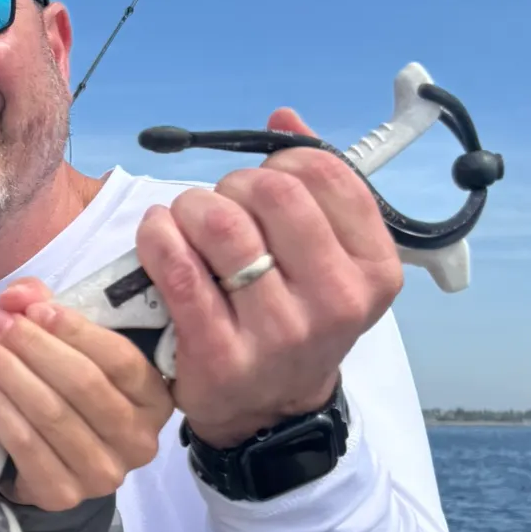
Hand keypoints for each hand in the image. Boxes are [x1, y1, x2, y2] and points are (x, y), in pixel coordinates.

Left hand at [0, 276, 174, 509]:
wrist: (57, 465)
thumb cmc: (72, 395)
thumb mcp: (73, 349)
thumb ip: (49, 311)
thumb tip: (16, 295)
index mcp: (155, 399)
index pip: (120, 359)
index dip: (75, 330)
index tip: (34, 309)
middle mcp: (139, 441)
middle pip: (82, 385)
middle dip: (33, 347)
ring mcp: (103, 473)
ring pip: (50, 413)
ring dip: (8, 373)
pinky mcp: (63, 495)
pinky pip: (26, 444)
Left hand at [135, 107, 403, 448]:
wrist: (268, 412)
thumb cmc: (294, 321)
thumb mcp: (327, 261)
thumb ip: (315, 188)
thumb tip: (284, 119)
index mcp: (373, 269)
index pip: (324, 175)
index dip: (280, 163)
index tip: (262, 184)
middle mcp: (335, 301)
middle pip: (271, 193)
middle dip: (231, 185)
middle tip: (218, 206)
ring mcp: (279, 332)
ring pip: (222, 226)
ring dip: (190, 208)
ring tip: (183, 221)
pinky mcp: (220, 354)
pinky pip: (180, 271)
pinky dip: (158, 238)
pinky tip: (156, 235)